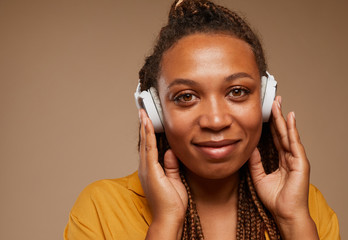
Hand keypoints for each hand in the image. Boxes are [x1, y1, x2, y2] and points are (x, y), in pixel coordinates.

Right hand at [138, 109, 187, 238]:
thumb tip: (170, 151)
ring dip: (144, 126)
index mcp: (151, 169)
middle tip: (143, 110)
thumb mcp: (174, 179)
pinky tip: (148, 124)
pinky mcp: (151, 170)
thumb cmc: (172, 203)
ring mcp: (147, 168)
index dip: (148, 132)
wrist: (169, 218)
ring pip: (146, 142)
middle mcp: (146, 167)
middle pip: (145, 141)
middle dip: (144, 125)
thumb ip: (171, 165)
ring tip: (143, 112)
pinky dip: (149, 135)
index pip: (149, 146)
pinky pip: (150, 148)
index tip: (148, 120)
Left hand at [248, 96, 318, 238]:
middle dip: (277, 116)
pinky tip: (289, 119)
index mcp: (281, 160)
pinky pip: (294, 143)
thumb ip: (255, 162)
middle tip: (274, 101)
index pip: (275, 138)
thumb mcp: (259, 176)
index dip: (271, 125)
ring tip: (278, 104)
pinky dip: (292, 130)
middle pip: (282, 133)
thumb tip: (250, 147)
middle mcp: (289, 157)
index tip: (267, 112)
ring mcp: (296, 159)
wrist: (284, 213)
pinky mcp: (301, 163)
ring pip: (288, 134)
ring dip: (283, 119)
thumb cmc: (274, 198)